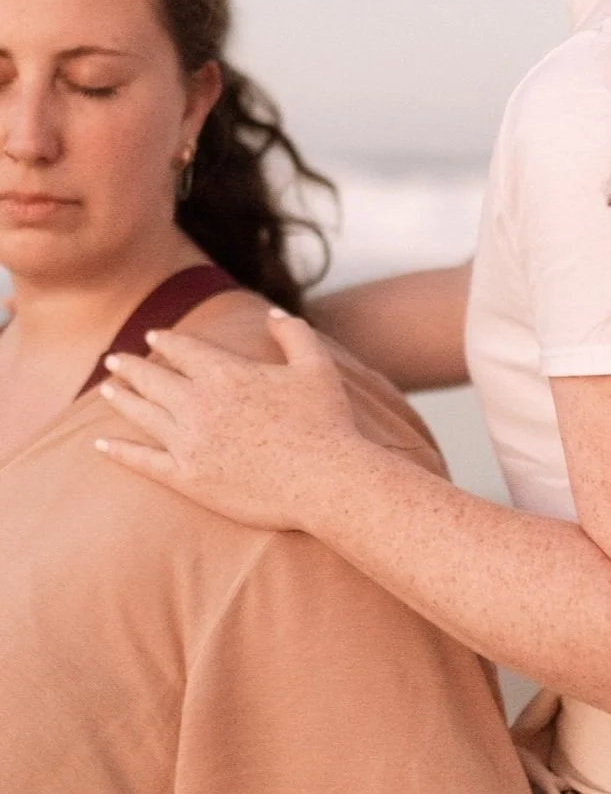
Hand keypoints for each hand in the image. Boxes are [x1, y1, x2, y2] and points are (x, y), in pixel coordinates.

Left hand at [95, 310, 361, 530]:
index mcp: (226, 373)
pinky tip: (102, 444)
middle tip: (113, 360)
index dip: (165, 342)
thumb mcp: (316, 364)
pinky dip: (119, 451)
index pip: (182, 350)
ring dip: (121, 399)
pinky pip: (143, 461)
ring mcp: (190, 443)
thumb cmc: (326, 421)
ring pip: (142, 414)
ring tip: (107, 389)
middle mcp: (199, 404)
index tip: (152, 338)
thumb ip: (293, 332)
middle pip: (152, 379)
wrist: (324, 480)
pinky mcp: (188, 478)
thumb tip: (273, 313)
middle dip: (130, 366)